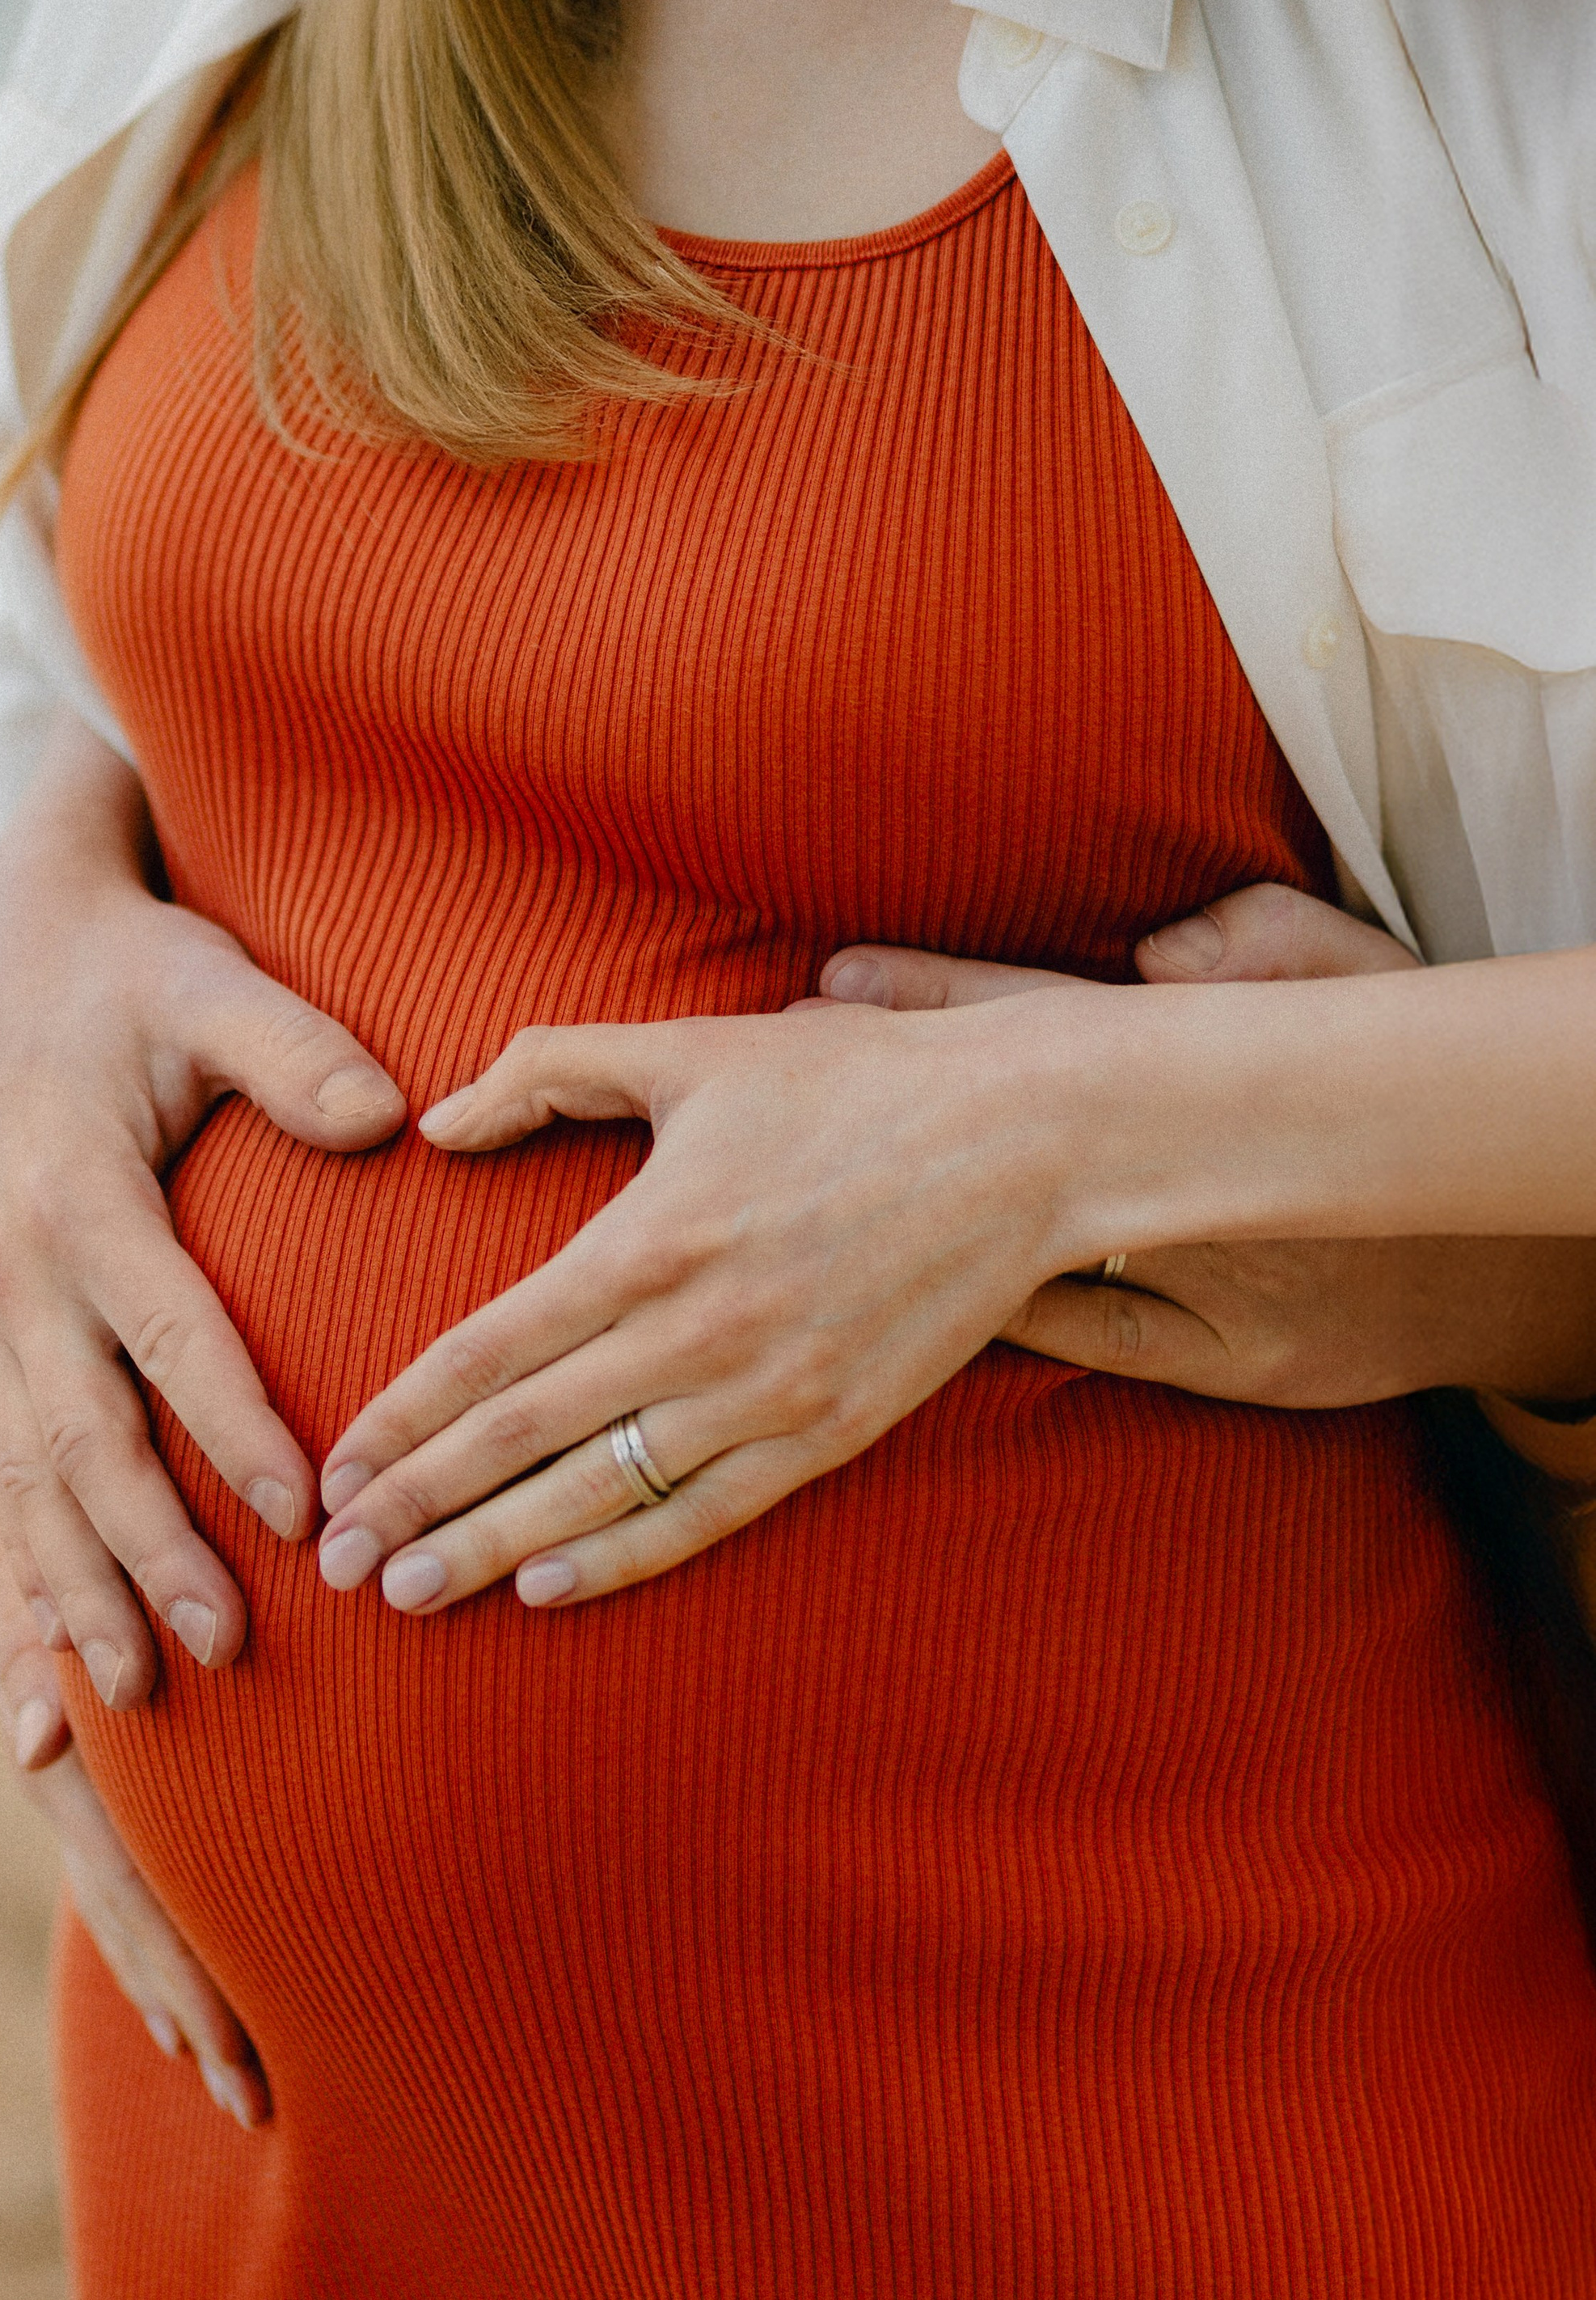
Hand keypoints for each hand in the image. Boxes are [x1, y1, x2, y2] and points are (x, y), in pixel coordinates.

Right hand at [0, 710, 404, 1707]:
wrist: (7, 967)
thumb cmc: (137, 982)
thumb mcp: (211, 984)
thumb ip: (293, 1048)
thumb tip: (387, 1113)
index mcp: (74, 1199)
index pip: (167, 1333)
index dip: (234, 1427)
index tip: (309, 1511)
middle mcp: (7, 1282)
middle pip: (81, 1442)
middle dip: (151, 1552)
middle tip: (230, 1645)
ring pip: (19, 1495)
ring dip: (74, 1600)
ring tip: (140, 1695)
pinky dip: (8, 1605)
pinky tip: (42, 1706)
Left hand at [311, 994, 1090, 1613]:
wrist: (1024, 1140)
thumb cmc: (850, 1082)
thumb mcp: (688, 1049)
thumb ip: (547, 1072)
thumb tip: (437, 1125)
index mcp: (647, 1239)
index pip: (485, 1353)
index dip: (398, 1421)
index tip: (334, 1471)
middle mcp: (694, 1331)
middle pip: (521, 1439)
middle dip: (418, 1506)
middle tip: (336, 1564)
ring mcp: (766, 1393)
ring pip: (600, 1493)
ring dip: (494, 1551)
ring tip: (411, 1594)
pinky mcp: (829, 1431)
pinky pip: (705, 1515)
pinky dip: (621, 1558)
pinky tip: (549, 1590)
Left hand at [826, 884, 1595, 1428]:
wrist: (1517, 1252)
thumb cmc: (1412, 1087)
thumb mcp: (1368, 980)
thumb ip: (1269, 939)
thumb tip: (1165, 945)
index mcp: (1213, 1075)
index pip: (1046, 1024)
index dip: (933, 1002)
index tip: (831, 982)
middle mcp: (1198, 1180)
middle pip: (1009, 1140)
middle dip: (888, 1112)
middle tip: (781, 1078)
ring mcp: (1211, 1278)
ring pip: (1027, 1255)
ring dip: (916, 1231)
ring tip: (803, 1204)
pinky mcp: (1230, 1359)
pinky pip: (1086, 1338)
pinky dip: (1002, 1318)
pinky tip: (906, 1310)